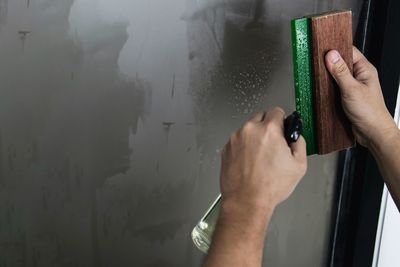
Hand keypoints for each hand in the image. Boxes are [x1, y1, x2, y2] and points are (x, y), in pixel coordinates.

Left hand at [219, 107, 306, 222]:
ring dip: (254, 136)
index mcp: (269, 130)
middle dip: (267, 127)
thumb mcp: (299, 165)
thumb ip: (299, 143)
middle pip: (260, 117)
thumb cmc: (271, 185)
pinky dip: (243, 146)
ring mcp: (235, 138)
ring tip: (259, 157)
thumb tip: (295, 135)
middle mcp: (249, 129)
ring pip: (248, 129)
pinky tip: (249, 162)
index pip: (276, 111)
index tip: (282, 131)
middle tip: (272, 145)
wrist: (246, 200)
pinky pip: (238, 140)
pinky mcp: (226, 148)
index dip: (282, 121)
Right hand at [325, 46, 397, 147]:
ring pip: (336, 76)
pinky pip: (334, 87)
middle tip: (317, 64)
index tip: (322, 49)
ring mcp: (352, 86)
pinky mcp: (346, 96)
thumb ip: (341, 72)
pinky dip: (327, 88)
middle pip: (341, 63)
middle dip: (328, 64)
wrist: (372, 132)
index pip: (349, 51)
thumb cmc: (369, 112)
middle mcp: (359, 76)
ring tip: (318, 77)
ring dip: (327, 78)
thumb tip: (331, 55)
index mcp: (364, 69)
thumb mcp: (352, 89)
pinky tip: (322, 90)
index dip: (335, 49)